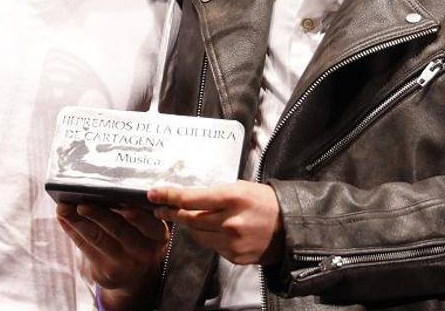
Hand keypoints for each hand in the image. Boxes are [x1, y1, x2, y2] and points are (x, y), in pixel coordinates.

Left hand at [56, 201, 166, 308]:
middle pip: (118, 229)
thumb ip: (136, 210)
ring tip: (64, 207)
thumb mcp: (147, 229)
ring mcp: (123, 263)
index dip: (138, 216)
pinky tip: (63, 218)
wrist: (136, 277)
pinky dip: (72, 230)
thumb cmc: (139, 240)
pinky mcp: (105, 272)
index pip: (149, 225)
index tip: (125, 205)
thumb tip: (105, 187)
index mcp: (157, 235)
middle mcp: (143, 251)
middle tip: (82, 202)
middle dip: (98, 214)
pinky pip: (85, 248)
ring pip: (97, 238)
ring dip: (78, 221)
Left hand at [149, 180, 283, 265]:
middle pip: (189, 219)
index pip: (191, 199)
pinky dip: (209, 237)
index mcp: (232, 198)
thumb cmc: (265, 202)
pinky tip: (218, 230)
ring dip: (191, 225)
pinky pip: (211, 246)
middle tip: (161, 207)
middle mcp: (230, 222)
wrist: (291, 227)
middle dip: (172, 212)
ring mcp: (231, 242)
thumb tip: (188, 198)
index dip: (169, 196)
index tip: (153, 194)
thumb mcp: (241, 187)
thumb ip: (215, 194)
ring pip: (197, 234)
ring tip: (194, 217)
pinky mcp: (234, 256)